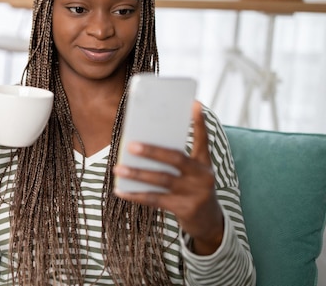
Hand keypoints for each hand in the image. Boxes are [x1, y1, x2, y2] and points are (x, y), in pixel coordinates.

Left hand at [113, 101, 223, 254]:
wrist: (208, 221)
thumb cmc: (192, 187)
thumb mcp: (192, 171)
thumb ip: (175, 158)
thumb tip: (141, 145)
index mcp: (204, 162)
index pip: (203, 139)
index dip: (199, 122)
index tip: (194, 104)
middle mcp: (203, 176)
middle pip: (175, 159)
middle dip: (152, 151)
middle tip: (130, 145)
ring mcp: (194, 193)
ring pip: (161, 180)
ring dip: (137, 174)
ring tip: (117, 169)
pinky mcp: (184, 209)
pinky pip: (155, 200)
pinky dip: (135, 195)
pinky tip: (119, 190)